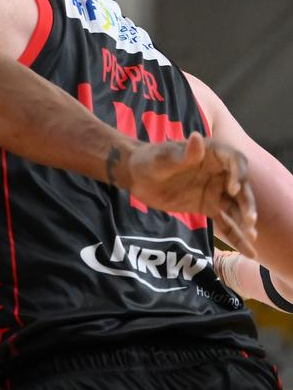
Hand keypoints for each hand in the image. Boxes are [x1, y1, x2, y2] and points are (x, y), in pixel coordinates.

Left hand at [127, 133, 257, 256]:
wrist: (136, 176)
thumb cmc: (148, 160)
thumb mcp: (163, 158)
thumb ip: (183, 153)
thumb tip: (197, 138)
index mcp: (212, 154)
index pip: (235, 161)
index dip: (238, 174)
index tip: (233, 190)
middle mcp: (219, 172)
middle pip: (241, 187)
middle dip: (247, 203)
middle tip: (249, 219)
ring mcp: (215, 191)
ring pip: (237, 206)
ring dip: (245, 220)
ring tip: (252, 236)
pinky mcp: (208, 206)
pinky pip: (226, 222)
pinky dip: (237, 236)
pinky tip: (250, 251)